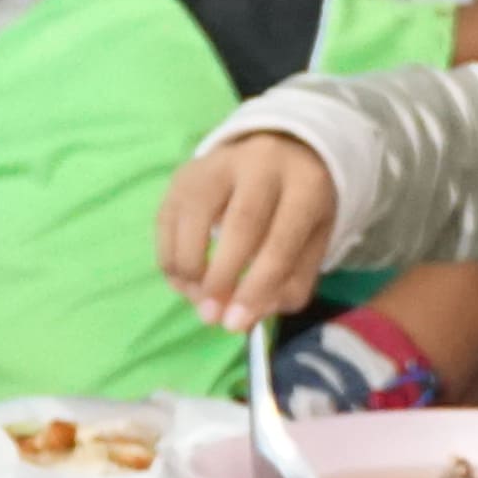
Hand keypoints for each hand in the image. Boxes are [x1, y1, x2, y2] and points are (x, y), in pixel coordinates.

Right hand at [160, 133, 345, 334]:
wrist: (279, 154)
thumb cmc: (298, 210)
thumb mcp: (311, 244)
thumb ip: (287, 285)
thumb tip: (244, 318)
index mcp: (306, 184)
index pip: (281, 239)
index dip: (257, 285)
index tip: (235, 324)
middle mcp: (262, 164)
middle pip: (240, 223)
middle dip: (221, 278)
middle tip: (210, 316)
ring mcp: (218, 163)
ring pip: (194, 217)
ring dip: (189, 269)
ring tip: (198, 298)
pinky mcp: (185, 174)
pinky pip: (167, 220)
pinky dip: (170, 258)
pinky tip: (186, 280)